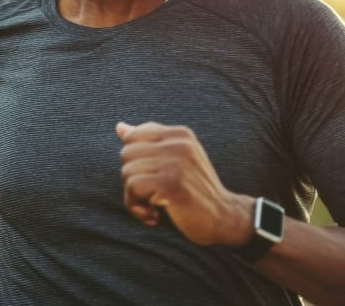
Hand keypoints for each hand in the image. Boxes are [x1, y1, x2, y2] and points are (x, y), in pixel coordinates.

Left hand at [116, 121, 252, 246]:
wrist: (225, 218)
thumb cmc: (195, 191)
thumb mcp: (176, 160)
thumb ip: (149, 142)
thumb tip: (119, 127)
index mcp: (180, 134)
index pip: (133, 136)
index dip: (133, 161)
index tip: (149, 178)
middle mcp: (179, 143)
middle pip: (126, 154)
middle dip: (132, 179)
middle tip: (150, 196)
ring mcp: (176, 162)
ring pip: (127, 171)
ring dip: (134, 197)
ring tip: (153, 208)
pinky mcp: (171, 183)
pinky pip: (133, 187)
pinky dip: (136, 207)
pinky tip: (153, 216)